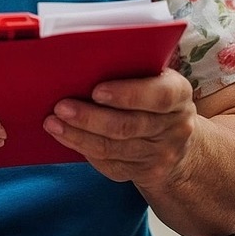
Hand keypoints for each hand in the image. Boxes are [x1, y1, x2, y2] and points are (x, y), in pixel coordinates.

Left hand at [44, 69, 198, 185]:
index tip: (96, 91)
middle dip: (90, 118)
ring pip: (114, 148)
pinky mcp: (147, 173)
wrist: (180, 145)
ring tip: (53, 124)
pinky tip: (66, 138)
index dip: (127, 94)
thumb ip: (135, 70)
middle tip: (61, 107)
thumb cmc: (156, 99)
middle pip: (129, 126)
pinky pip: (111, 165)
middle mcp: (176, 126)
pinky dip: (85, 150)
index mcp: (180, 93)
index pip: (159, 95)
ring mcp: (162, 153)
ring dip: (79, 136)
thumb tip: (86, 63)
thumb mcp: (158, 80)